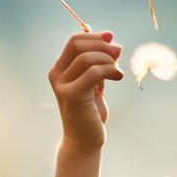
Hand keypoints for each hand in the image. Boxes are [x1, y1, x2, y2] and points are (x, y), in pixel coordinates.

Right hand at [48, 30, 123, 150]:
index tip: (111, 37)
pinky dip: (109, 70)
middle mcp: (57, 74)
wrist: (84, 140)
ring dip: (108, 60)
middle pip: (79, 45)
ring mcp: (62, 85)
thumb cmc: (91, 113)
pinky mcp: (71, 95)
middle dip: (103, 46)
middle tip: (119, 54)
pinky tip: (118, 77)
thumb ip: (99, 63)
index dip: (95, 36)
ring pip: (87, 58)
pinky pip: (93, 72)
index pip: (75, 41)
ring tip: (118, 71)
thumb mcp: (95, 83)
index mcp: (60, 69)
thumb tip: (110, 37)